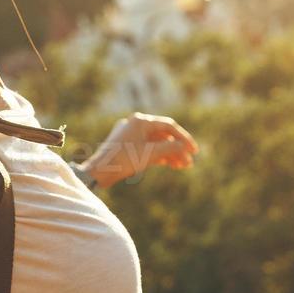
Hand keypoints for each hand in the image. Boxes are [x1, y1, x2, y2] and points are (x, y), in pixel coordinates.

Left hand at [84, 112, 198, 188]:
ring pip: (156, 143)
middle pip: (163, 135)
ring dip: (169, 154)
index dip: (184, 138)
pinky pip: (147, 148)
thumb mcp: (151, 154)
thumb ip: (170, 149)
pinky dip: (159, 156)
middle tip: (189, 162)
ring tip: (181, 166)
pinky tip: (170, 165)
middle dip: (177, 149)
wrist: (99, 171)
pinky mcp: (127, 146)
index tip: (194, 151)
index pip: (169, 126)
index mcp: (141, 121)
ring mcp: (131, 135)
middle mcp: (136, 124)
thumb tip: (185, 147)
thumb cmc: (124, 160)